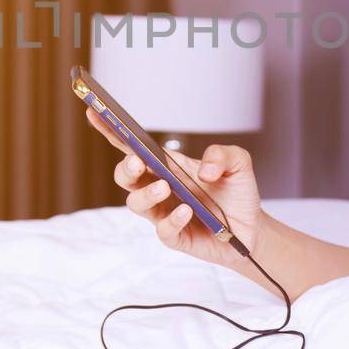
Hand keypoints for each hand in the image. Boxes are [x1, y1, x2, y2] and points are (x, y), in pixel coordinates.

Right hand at [85, 106, 264, 269]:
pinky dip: (172, 219)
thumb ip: (223, 155)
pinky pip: (162, 230)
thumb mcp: (239, 163)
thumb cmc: (237, 192)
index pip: (132, 147)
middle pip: (125, 176)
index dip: (111, 130)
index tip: (95, 112)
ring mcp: (163, 213)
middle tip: (139, 163)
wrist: (252, 229)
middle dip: (126, 168)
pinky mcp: (175, 237)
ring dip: (147, 193)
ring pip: (136, 203)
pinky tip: (186, 211)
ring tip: (166, 187)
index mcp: (166, 166)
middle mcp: (159, 188)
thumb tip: (205, 170)